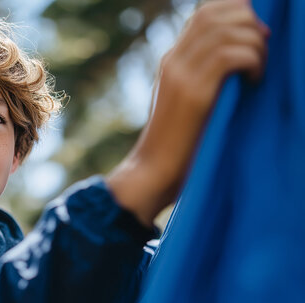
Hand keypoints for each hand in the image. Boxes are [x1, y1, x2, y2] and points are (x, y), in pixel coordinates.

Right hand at [107, 0, 268, 226]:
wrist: (154, 172)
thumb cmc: (178, 145)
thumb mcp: (189, 104)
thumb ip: (204, 79)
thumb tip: (240, 60)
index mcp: (171, 61)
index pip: (203, 14)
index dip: (235, 12)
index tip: (257, 35)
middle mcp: (172, 61)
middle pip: (214, 13)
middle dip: (249, 21)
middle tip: (264, 48)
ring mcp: (179, 74)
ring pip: (226, 30)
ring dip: (254, 44)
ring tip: (259, 70)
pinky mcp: (192, 92)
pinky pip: (231, 55)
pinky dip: (252, 61)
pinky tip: (254, 81)